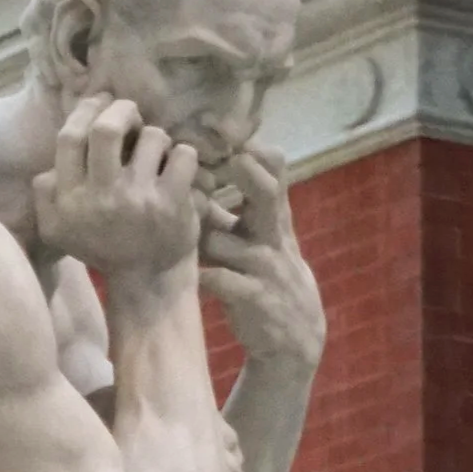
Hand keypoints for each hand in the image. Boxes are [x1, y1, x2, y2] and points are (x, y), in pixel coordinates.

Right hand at [35, 95, 204, 279]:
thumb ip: (46, 197)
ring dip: (157, 140)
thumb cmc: (105, 245)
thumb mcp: (60, 231)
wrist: (147, 279)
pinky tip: (178, 172)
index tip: (101, 103)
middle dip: (124, 111)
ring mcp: (136, 200)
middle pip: (107, 128)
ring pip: (152, 136)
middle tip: (132, 117)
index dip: (87, 109)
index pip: (70, 138)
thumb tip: (49, 167)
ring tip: (157, 156)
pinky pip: (183, 153)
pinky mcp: (170, 203)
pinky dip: (184, 157)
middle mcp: (99, 200)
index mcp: (68, 202)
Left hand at [198, 151, 323, 371]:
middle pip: (265, 190)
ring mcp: (265, 267)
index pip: (274, 166)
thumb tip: (192, 179)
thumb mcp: (258, 240)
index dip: (248, 148)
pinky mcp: (255, 299)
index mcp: (274, 215)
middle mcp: (272, 235)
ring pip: (226, 240)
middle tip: (209, 167)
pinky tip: (191, 276)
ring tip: (178, 239)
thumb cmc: (266, 278)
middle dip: (241, 171)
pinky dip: (204, 277)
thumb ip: (229, 212)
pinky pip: (222, 281)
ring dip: (199, 239)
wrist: (294, 336)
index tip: (213, 135)